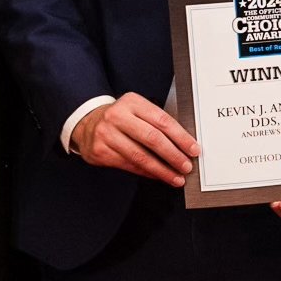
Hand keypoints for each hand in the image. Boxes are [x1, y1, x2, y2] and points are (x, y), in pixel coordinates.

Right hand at [71, 93, 199, 186]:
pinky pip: (130, 165)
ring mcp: (107, 134)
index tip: (193, 149)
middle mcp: (118, 116)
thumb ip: (157, 123)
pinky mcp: (101, 151)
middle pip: (152, 138)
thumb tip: (184, 145)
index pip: (162, 120)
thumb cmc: (121, 118)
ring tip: (176, 177)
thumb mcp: (137, 110)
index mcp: (132, 102)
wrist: (87, 123)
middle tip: (186, 166)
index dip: (181, 137)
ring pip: (140, 156)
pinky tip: (158, 176)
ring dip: (162, 170)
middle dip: (173, 155)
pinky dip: (147, 172)